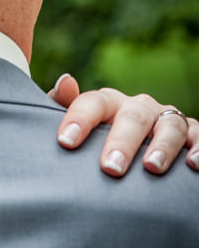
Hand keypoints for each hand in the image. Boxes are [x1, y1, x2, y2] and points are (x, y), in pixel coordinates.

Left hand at [49, 75, 197, 176]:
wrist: (135, 152)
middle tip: (110, 167)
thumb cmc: (97, 140)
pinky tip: (193, 164)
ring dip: (162, 146)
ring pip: (169, 125)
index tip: (65, 142)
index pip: (93, 103)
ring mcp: (167, 120)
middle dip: (122, 142)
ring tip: (152, 168)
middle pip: (132, 116)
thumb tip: (65, 80)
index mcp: (109, 103)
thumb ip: (63, 106)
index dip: (79, 119)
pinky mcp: (193, 134)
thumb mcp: (78, 126)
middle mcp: (139, 108)